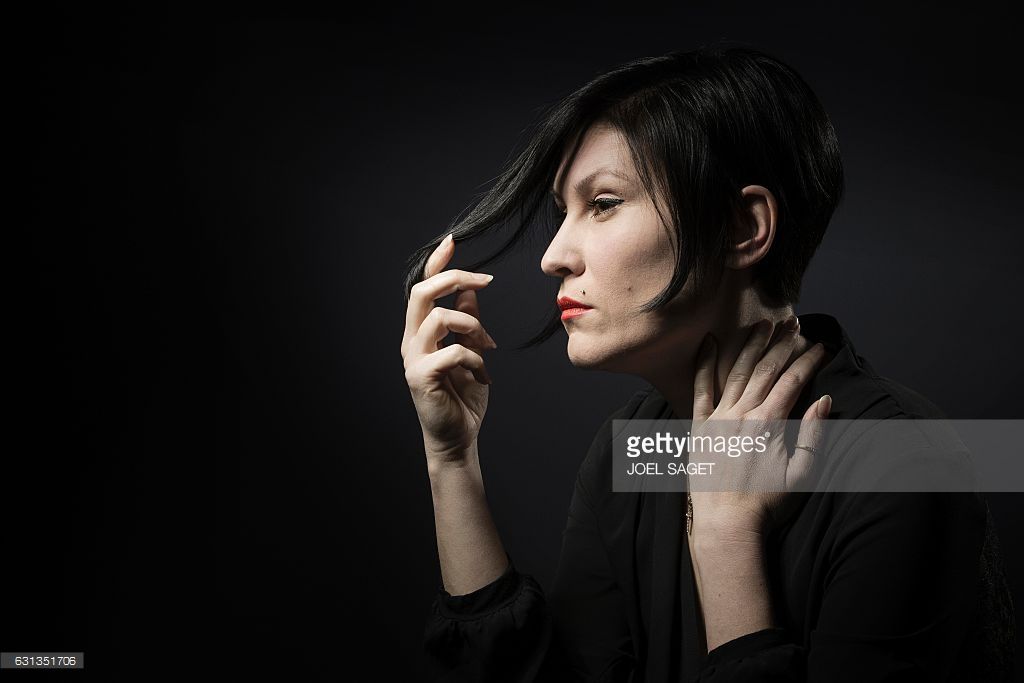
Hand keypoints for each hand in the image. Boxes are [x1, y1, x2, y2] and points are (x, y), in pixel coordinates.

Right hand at [401, 234, 497, 467]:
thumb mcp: (471, 352)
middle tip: (485, 280)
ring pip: (439, 318)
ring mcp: (414, 359)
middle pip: (422, 293)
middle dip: (454, 277)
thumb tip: (469, 291)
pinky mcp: (421, 378)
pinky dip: (475, 359)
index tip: (453, 241)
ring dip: (472, 326)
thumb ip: (466, 323)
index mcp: (421, 333)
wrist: (459, 437)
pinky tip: (483, 375)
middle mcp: (412, 342)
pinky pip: (452, 352)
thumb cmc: (463, 397)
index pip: (422, 288)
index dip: (436, 263)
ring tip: (488, 346)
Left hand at [689, 317, 831, 536]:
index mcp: (769, 425)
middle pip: (765, 370)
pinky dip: (704, 363)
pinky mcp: (697, 427)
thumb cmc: (767, 505)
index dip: (809, 359)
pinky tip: (710, 342)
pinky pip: (699, 388)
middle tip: (795, 323)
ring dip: (751, 346)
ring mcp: (717, 419)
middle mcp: (742, 415)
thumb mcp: (803, 475)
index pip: (792, 380)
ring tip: (763, 324)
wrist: (726, 525)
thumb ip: (814, 435)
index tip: (821, 345)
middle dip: (783, 343)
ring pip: (735, 372)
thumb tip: (825, 400)